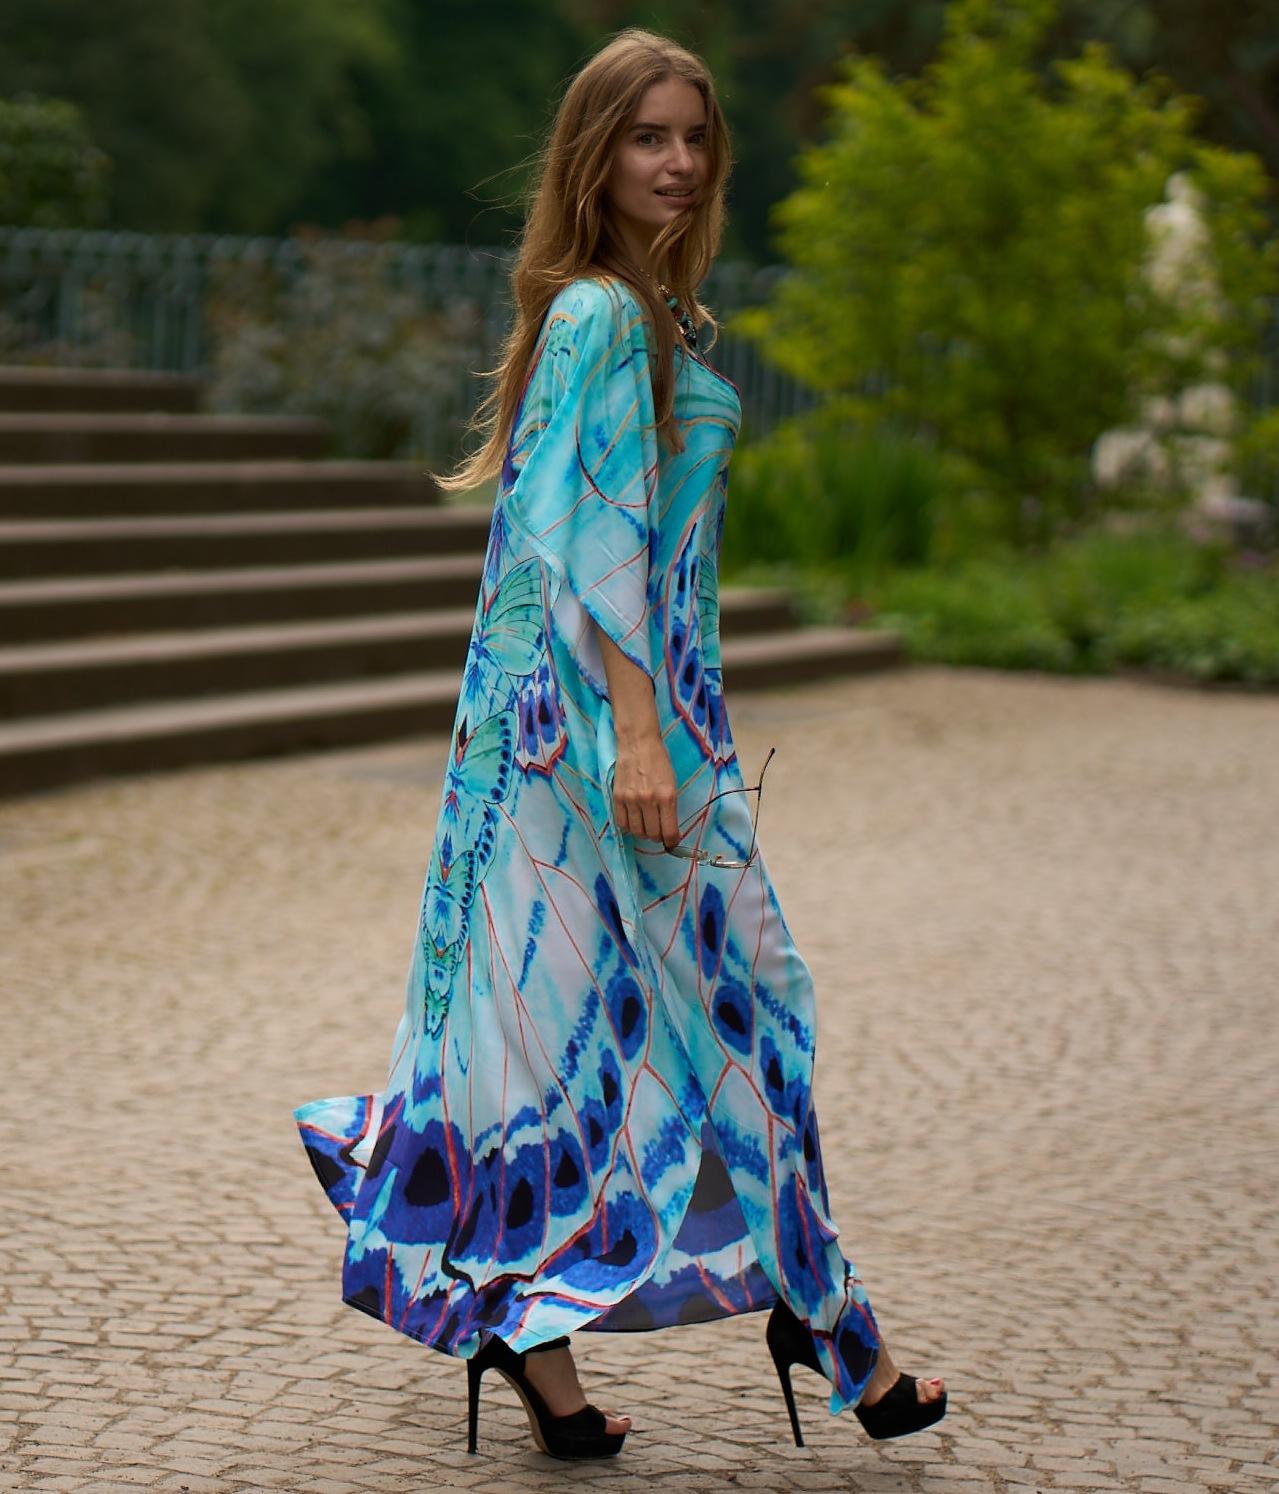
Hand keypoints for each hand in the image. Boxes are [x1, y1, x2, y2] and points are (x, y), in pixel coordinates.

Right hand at [612, 730, 680, 848]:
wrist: (637, 743)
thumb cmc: (659, 760)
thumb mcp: (672, 782)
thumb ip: (670, 805)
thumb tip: (668, 827)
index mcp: (667, 796)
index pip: (669, 831)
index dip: (672, 841)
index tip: (672, 841)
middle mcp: (649, 800)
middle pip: (652, 834)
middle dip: (658, 837)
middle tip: (659, 831)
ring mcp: (631, 800)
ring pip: (637, 832)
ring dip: (643, 833)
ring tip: (646, 825)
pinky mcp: (617, 798)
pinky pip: (622, 823)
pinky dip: (629, 827)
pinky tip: (634, 821)